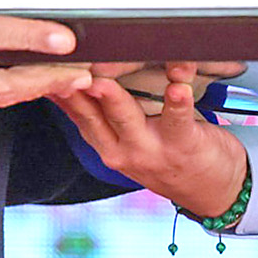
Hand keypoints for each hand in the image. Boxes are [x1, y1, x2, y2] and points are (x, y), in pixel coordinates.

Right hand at [54, 70, 249, 216]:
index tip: (43, 66)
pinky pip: (177, 119)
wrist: (214, 191)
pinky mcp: (182, 144)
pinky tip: (177, 86)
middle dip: (76, 92)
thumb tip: (77, 80)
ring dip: (113, 97)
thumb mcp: (128, 143)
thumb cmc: (170, 156)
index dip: (58, 90)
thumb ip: (105, 114)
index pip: (75, 113)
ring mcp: (151, 149)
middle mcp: (122, 150)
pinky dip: (177, 100)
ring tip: (102, 81)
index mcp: (107, 145)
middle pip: (92, 115)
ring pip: (126, 117)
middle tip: (63, 70)